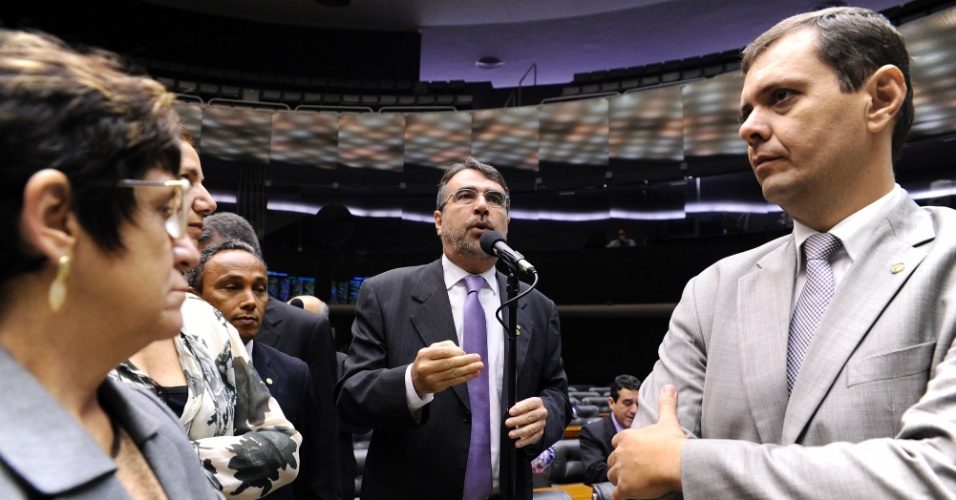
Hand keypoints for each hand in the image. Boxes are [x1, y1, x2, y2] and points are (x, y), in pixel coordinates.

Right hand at [410, 340, 482, 394]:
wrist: (416, 379)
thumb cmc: (428, 361)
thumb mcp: (432, 350)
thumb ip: (447, 347)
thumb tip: (462, 352)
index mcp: (425, 354)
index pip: (443, 352)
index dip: (456, 352)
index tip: (466, 353)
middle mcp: (426, 367)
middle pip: (449, 363)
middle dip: (466, 360)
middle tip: (478, 358)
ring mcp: (431, 378)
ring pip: (453, 373)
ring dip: (469, 369)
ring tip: (479, 366)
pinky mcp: (437, 387)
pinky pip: (454, 381)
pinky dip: (466, 377)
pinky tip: (474, 374)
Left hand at [505, 397, 547, 447]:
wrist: (537, 414)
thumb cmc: (526, 408)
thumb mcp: (523, 404)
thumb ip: (517, 407)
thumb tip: (509, 413)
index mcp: (537, 402)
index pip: (529, 405)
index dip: (519, 408)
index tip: (510, 412)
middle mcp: (541, 412)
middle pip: (530, 417)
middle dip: (518, 420)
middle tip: (507, 423)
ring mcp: (542, 423)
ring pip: (531, 428)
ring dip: (520, 432)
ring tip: (511, 434)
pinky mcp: (540, 432)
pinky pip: (532, 438)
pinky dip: (524, 442)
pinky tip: (517, 443)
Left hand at [608, 385, 685, 499]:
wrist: (678, 463)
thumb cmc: (672, 443)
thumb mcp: (668, 420)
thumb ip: (666, 403)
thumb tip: (669, 386)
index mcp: (626, 437)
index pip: (617, 442)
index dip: (623, 447)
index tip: (632, 452)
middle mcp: (620, 453)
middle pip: (613, 460)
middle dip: (620, 464)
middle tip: (633, 468)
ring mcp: (621, 471)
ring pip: (612, 476)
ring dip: (619, 479)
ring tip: (631, 482)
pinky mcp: (625, 488)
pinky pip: (616, 495)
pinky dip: (620, 495)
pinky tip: (628, 495)